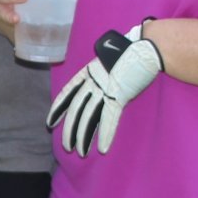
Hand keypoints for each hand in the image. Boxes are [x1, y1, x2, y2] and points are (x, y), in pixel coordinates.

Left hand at [48, 24, 162, 155]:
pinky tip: (102, 148)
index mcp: (87, 72)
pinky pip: (109, 118)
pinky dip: (106, 134)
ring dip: (84, 136)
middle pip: (76, 108)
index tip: (50, 123)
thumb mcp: (108, 64)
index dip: (58, 109)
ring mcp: (105, 88)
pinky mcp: (119, 95)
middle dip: (70, 129)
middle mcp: (92, 81)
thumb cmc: (131, 52)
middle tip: (67, 147)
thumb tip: (99, 92)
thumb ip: (100, 77)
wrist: (146, 46)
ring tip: (81, 152)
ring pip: (89, 116)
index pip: (67, 93)